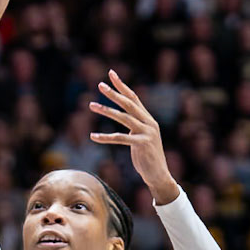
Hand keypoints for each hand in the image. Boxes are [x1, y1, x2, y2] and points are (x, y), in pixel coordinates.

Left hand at [89, 71, 176, 203]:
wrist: (159, 175)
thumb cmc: (148, 158)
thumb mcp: (141, 138)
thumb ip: (135, 126)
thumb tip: (125, 117)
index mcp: (148, 119)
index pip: (134, 97)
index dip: (122, 85)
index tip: (111, 74)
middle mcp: (149, 123)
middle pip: (129, 103)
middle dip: (114, 93)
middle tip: (100, 85)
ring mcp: (147, 133)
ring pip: (124, 117)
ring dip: (106, 110)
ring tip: (91, 105)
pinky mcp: (142, 144)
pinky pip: (120, 138)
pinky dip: (105, 137)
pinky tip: (93, 136)